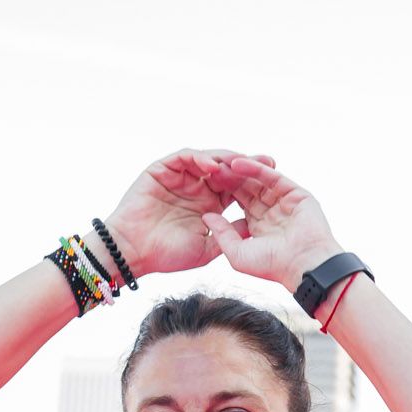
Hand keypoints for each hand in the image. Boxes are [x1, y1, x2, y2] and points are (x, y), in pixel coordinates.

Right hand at [103, 148, 272, 277]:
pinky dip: (200, 158)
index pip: (237, 187)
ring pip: (208, 159)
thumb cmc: (167, 255)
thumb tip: (255, 227)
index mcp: (210, 203)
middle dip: (247, 165)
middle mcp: (197, 186)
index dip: (255, 184)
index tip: (277, 182)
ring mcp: (180, 176)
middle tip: (268, 162)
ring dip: (226, 159)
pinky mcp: (162, 169)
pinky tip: (214, 166)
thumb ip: (230, 236)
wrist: (134, 253)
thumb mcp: (207, 248)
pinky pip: (185, 157)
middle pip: (227, 169)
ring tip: (242, 163)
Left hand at [199, 156, 339, 290]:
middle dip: (229, 179)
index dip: (222, 193)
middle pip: (247, 189)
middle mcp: (270, 211)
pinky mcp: (295, 193)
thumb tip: (206, 216)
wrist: (303, 265)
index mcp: (258, 225)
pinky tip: (238, 163)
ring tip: (221, 163)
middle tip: (210, 168)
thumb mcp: (238, 253)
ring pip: (258, 180)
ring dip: (239, 171)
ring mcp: (283, 201)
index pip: (238, 202)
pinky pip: (272, 177)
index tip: (204, 184)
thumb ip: (222, 234)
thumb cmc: (273, 266)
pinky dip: (256, 169)